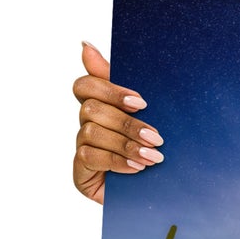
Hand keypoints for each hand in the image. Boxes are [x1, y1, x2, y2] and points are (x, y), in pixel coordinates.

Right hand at [72, 41, 162, 203]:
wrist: (159, 193)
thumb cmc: (153, 149)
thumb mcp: (149, 116)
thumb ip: (124, 85)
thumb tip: (85, 45)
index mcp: (102, 105)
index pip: (86, 85)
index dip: (110, 90)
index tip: (141, 102)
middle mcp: (87, 124)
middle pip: (91, 109)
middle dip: (127, 123)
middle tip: (156, 137)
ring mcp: (82, 147)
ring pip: (91, 132)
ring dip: (126, 144)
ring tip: (153, 157)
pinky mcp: (80, 171)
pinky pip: (90, 157)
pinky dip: (117, 161)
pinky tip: (137, 169)